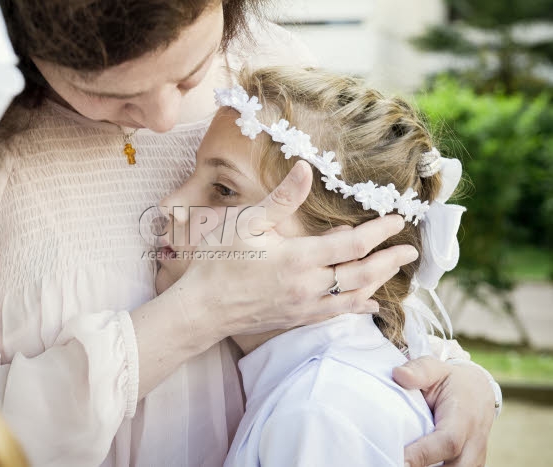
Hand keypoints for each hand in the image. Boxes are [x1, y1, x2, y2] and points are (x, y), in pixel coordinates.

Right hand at [177, 161, 419, 337]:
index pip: (351, 244)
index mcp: (298, 258)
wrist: (203, 308)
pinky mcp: (296, 318)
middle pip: (361, 273)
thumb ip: (282, 198)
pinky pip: (336, 314)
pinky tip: (369, 304)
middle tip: (410, 251)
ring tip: (394, 270)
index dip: (377, 232)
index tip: (396, 221)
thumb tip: (305, 168)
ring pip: (353, 296)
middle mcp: (308, 285)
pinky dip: (357, 307)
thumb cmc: (221, 262)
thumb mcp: (248, 223)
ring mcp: (304, 306)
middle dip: (389, 261)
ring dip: (377, 282)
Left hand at [393, 356, 494, 466]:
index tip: (399, 460)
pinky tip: (412, 464)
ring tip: (397, 462)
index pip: (447, 442)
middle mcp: (473, 443)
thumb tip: (398, 374)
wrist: (477, 391)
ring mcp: (474, 459)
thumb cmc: (449, 380)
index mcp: (463, 418)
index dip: (423, 454)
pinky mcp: (470, 466)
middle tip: (392, 463)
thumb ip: (419, 371)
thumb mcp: (435, 368)